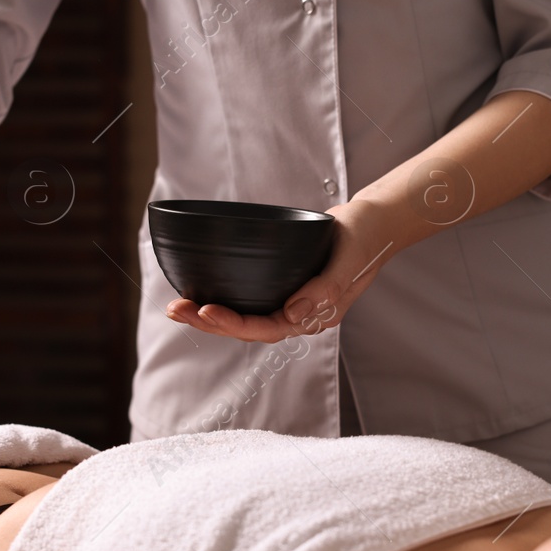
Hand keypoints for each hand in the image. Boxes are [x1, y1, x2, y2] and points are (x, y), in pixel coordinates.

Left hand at [164, 198, 405, 343]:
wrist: (374, 222)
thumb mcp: (349, 260)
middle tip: (176, 310)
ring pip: (245, 316)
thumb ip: (325, 289)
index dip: (234, 324)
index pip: (268, 328)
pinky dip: (224, 297)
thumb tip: (291, 314)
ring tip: (177, 307)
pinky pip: (250, 298)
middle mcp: (300, 314)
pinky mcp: (283, 284)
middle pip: (248, 328)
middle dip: (210, 323)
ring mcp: (291, 300)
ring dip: (210, 315)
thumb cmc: (365, 238)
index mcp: (316, 316)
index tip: (206, 311)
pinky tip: (201, 291)